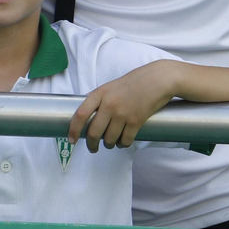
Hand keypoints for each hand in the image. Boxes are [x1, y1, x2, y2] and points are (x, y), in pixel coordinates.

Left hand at [69, 60, 183, 152]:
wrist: (157, 80)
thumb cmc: (133, 82)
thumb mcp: (110, 86)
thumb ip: (98, 98)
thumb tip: (85, 112)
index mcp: (100, 94)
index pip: (80, 114)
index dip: (73, 130)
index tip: (71, 140)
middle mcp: (109, 104)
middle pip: (93, 132)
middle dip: (91, 144)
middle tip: (93, 148)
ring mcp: (122, 114)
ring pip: (109, 139)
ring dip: (109, 145)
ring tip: (111, 142)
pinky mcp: (136, 121)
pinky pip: (125, 141)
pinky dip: (123, 144)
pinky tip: (123, 141)